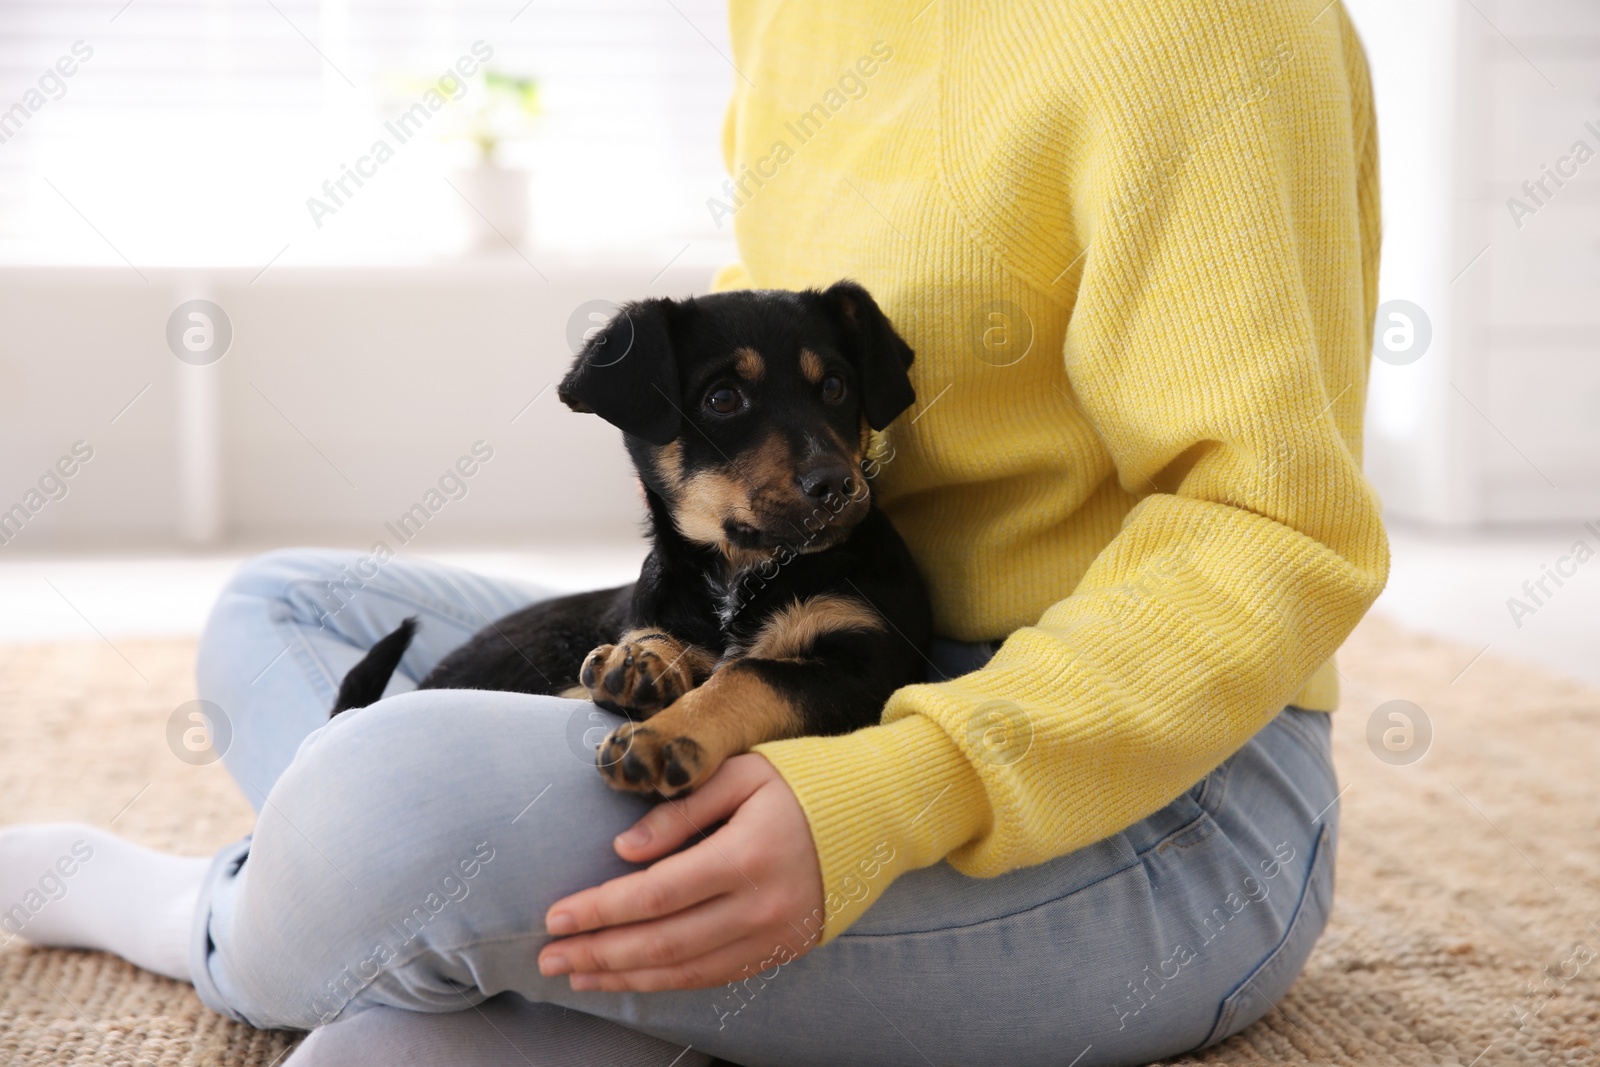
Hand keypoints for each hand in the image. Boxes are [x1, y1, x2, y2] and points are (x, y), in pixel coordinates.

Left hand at [537, 753, 824, 990]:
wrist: (879, 812)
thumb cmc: (803, 780)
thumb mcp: (741, 773)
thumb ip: (681, 809)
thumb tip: (623, 850)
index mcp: (745, 856)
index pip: (655, 894)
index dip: (600, 910)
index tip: (555, 917)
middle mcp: (760, 906)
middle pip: (663, 943)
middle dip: (599, 953)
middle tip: (549, 957)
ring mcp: (774, 935)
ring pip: (686, 971)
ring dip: (625, 977)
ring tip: (578, 975)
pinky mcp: (783, 950)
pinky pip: (714, 976)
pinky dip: (667, 982)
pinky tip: (631, 978)